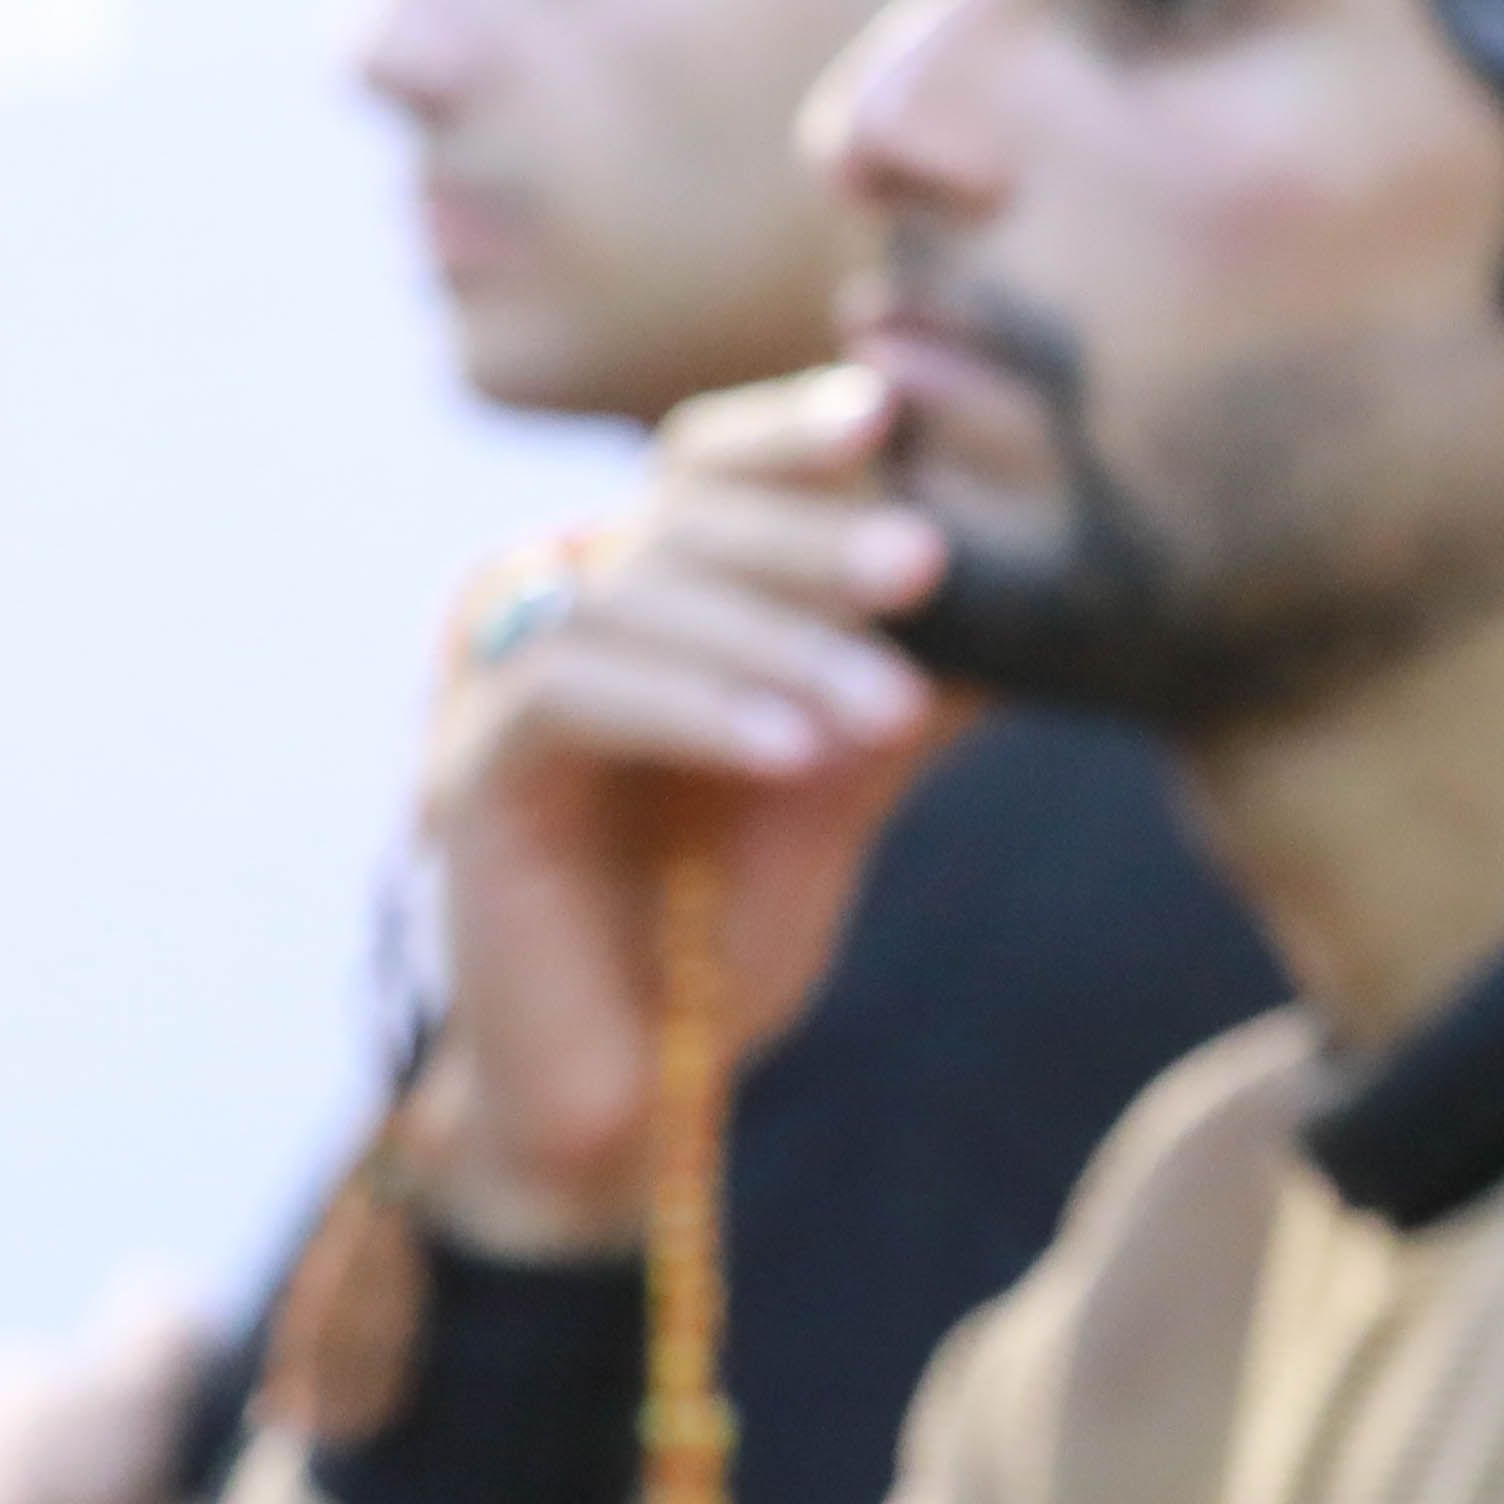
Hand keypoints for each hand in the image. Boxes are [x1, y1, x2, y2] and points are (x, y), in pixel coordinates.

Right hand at [410, 364, 962, 1252]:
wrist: (630, 1089)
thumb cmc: (725, 925)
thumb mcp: (839, 783)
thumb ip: (906, 683)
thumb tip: (1034, 590)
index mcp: (636, 588)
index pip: (705, 467)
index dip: (790, 433)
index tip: (894, 414)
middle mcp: (552, 607)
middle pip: (677, 516)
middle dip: (810, 538)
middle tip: (930, 562)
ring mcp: (496, 681)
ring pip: (634, 601)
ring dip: (774, 647)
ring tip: (889, 711)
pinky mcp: (470, 772)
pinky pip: (572, 694)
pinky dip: (692, 711)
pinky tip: (791, 754)